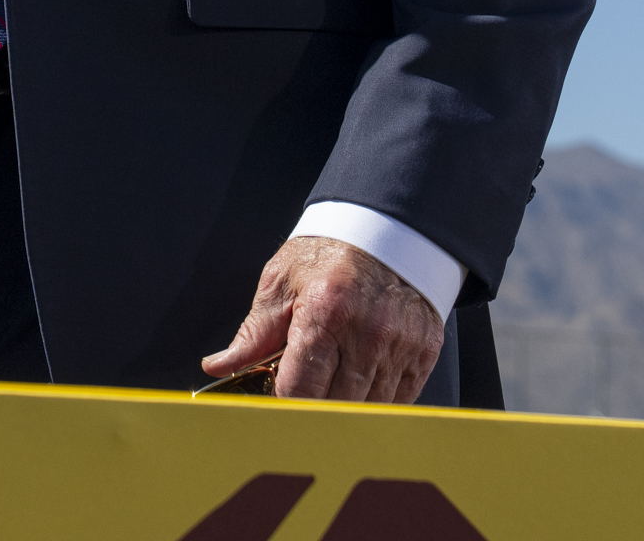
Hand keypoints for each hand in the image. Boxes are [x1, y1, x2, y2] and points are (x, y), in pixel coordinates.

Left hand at [200, 235, 444, 403]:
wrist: (386, 231)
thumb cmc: (327, 257)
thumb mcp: (281, 283)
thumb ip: (253, 333)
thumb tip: (219, 365)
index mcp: (325, 312)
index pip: (300, 388)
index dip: (282, 404)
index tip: (273, 405)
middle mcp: (368, 333)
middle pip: (335, 406)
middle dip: (312, 411)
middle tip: (298, 400)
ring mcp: (401, 346)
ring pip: (368, 409)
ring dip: (344, 411)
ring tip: (328, 391)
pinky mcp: (424, 353)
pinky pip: (399, 402)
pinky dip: (375, 403)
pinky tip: (358, 387)